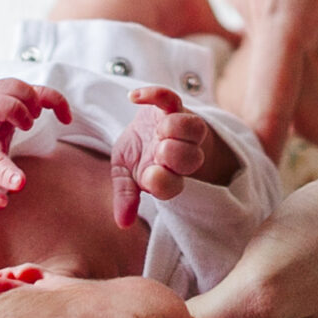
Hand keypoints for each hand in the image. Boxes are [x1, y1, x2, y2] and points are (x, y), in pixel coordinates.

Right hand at [112, 85, 232, 227]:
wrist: (149, 127)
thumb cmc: (138, 154)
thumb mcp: (124, 174)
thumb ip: (124, 194)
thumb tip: (123, 222)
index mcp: (164, 176)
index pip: (171, 186)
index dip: (162, 181)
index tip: (148, 174)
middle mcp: (178, 154)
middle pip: (190, 159)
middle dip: (172, 153)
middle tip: (157, 148)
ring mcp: (179, 127)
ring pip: (194, 128)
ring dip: (175, 127)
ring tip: (158, 128)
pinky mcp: (173, 104)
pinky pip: (170, 96)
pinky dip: (154, 94)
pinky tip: (134, 98)